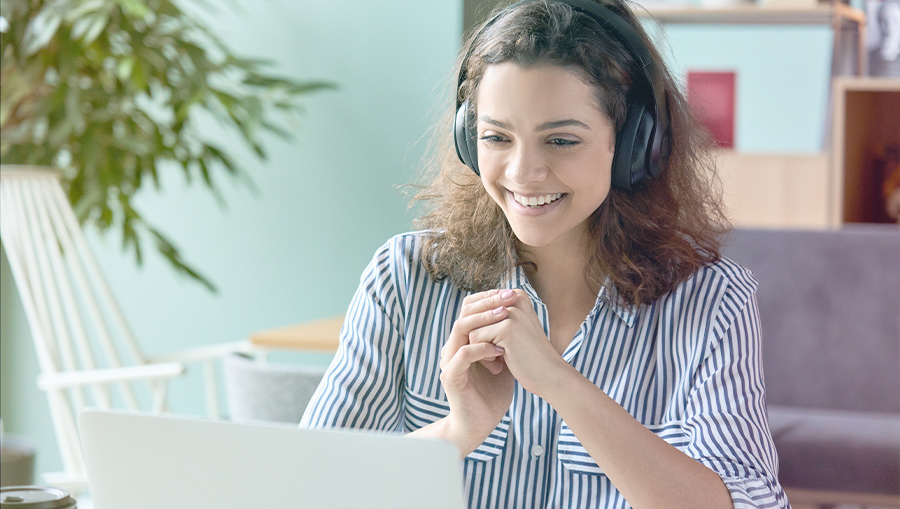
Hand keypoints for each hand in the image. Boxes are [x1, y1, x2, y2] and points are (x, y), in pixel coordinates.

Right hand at [438, 289, 516, 454]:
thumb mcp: (503, 360)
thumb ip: (505, 339)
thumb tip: (522, 316)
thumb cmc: (492, 393)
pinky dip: (482, 348)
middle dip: (488, 303)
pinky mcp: (450, 376)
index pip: (470, 309)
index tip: (511, 293)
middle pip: (464, 313)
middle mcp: (453, 347)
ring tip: (504, 317)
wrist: (480, 423)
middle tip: (509, 297)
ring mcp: (449, 361)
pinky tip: (500, 350)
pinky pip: (463, 354)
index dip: (489, 298)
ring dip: (484, 320)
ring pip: (460, 329)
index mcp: (463, 341)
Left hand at [467, 290, 570, 398]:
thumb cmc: (528, 355)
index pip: (479, 307)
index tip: (498, 344)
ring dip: (480, 348)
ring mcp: (511, 312)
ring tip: (498, 358)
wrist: (549, 375)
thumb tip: (465, 306)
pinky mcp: (507, 328)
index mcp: (517, 295)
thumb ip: (493, 315)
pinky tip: (499, 364)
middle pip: (474, 317)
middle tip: (495, 355)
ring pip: (472, 327)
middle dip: (479, 338)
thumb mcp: (512, 329)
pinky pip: (475, 339)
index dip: (481, 329)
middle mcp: (514, 298)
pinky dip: (483, 355)